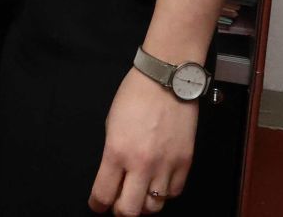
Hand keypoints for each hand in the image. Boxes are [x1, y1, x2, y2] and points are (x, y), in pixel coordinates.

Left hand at [89, 69, 198, 213]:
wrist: (167, 79)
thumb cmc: (134, 96)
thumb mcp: (111, 124)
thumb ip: (113, 155)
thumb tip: (114, 177)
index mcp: (117, 152)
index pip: (103, 195)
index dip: (97, 205)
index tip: (97, 205)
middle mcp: (141, 164)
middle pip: (129, 211)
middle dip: (120, 211)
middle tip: (118, 202)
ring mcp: (166, 165)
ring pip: (154, 206)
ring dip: (143, 203)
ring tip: (139, 192)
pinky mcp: (185, 162)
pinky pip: (174, 193)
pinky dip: (164, 193)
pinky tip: (158, 182)